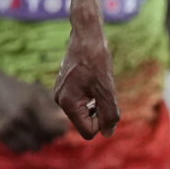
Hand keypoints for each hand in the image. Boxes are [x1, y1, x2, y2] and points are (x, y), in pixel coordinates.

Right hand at [0, 72, 70, 153]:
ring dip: (37, 141)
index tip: (60, 126)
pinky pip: (20, 149)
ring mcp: (8, 126)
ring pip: (34, 147)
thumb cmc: (23, 91)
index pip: (56, 129)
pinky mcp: (0, 134)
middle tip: (46, 127)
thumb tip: (66, 125)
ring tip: (34, 130)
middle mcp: (19, 116)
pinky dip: (23, 144)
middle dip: (50, 136)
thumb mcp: (40, 92)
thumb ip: (55, 108)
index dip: (61, 129)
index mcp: (32, 103)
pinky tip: (22, 133)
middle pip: (46, 139)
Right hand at [52, 15, 118, 140]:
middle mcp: (60, 100)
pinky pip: (80, 101)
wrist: (86, 35)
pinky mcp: (64, 86)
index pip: (88, 131)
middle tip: (104, 91)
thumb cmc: (96, 60)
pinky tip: (93, 79)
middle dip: (98, 112)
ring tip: (99, 84)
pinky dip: (90, 95)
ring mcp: (60, 93)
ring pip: (83, 111)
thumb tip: (108, 133)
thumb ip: (109, 114)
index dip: (103, 123)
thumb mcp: (107, 90)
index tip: (108, 104)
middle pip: (85, 122)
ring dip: (96, 103)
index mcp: (68, 103)